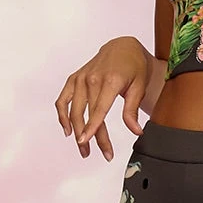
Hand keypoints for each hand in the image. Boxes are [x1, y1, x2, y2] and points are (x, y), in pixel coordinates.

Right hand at [55, 36, 150, 160]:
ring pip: (73, 110)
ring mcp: (81, 78)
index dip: (91, 126)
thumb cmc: (133, 67)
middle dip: (92, 137)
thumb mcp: (140, 87)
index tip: (84, 140)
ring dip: (76, 131)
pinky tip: (67, 130)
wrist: (122, 48)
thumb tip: (136, 131)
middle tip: (103, 154)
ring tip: (84, 148)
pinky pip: (63, 99)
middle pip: (87, 114)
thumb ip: (133, 110)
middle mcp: (92, 78)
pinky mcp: (74, 79)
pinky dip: (62, 115)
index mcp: (110, 80)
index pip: (99, 108)